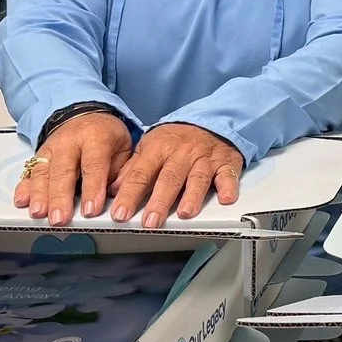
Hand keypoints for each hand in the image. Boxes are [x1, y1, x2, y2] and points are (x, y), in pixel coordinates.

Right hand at [15, 110, 132, 226]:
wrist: (84, 114)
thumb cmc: (106, 135)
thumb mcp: (124, 147)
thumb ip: (122, 171)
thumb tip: (117, 193)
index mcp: (95, 137)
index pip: (93, 165)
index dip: (92, 189)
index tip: (90, 210)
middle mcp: (70, 142)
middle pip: (63, 171)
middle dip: (60, 197)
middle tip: (60, 218)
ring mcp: (51, 148)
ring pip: (43, 172)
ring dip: (40, 195)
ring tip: (39, 213)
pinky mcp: (39, 155)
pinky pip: (30, 171)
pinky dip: (25, 187)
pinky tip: (23, 201)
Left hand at [107, 122, 244, 228]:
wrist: (209, 120)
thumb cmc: (177, 139)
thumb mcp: (149, 147)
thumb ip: (133, 169)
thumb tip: (113, 190)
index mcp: (158, 149)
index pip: (140, 174)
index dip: (129, 195)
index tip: (120, 214)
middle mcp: (181, 154)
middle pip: (169, 179)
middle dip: (159, 202)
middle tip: (150, 222)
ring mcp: (204, 159)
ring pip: (197, 178)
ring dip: (192, 196)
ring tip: (185, 213)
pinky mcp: (225, 163)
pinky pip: (228, 175)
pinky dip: (228, 187)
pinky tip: (226, 198)